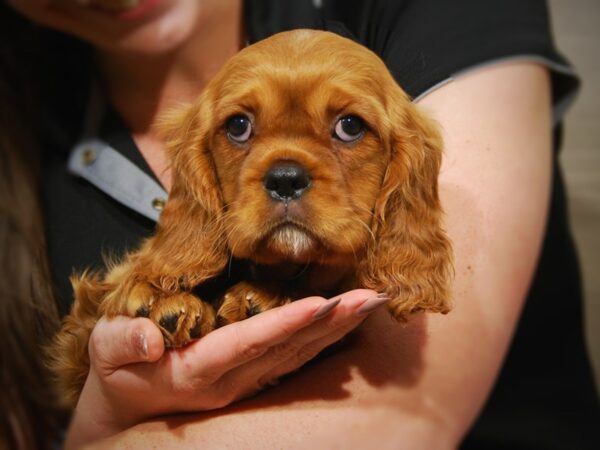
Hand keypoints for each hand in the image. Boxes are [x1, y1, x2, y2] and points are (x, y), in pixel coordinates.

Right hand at [64, 289, 387, 448]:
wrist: (130, 408)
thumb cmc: (120, 372)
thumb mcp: (106, 352)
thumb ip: (122, 342)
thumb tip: (145, 335)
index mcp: (197, 370)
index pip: (247, 344)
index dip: (284, 325)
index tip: (320, 303)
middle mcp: (231, 379)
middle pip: (289, 348)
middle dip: (331, 322)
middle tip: (371, 297)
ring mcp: (246, 382)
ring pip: (299, 354)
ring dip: (336, 329)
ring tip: (370, 304)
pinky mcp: (252, 377)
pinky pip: (294, 359)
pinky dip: (323, 339)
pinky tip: (344, 320)